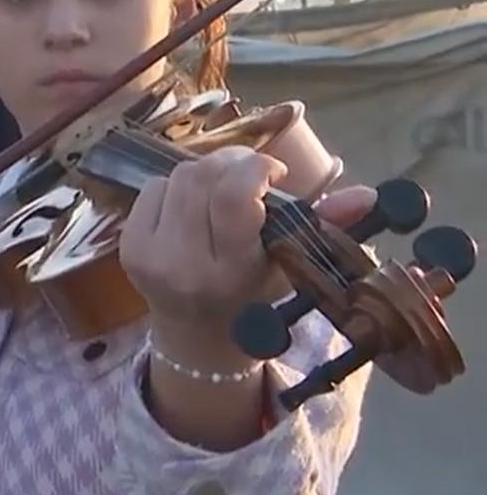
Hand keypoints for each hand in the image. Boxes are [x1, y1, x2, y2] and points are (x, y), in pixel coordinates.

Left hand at [120, 145, 377, 333]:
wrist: (197, 331)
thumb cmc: (253, 293)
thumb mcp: (291, 265)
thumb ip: (325, 226)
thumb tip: (369, 194)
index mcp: (233, 272)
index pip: (234, 198)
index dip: (254, 168)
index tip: (273, 171)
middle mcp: (186, 265)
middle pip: (202, 178)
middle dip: (231, 164)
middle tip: (250, 173)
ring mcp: (150, 256)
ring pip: (176, 178)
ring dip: (204, 174)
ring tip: (223, 191)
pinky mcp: (125, 246)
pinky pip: (151, 189)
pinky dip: (174, 188)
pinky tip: (190, 209)